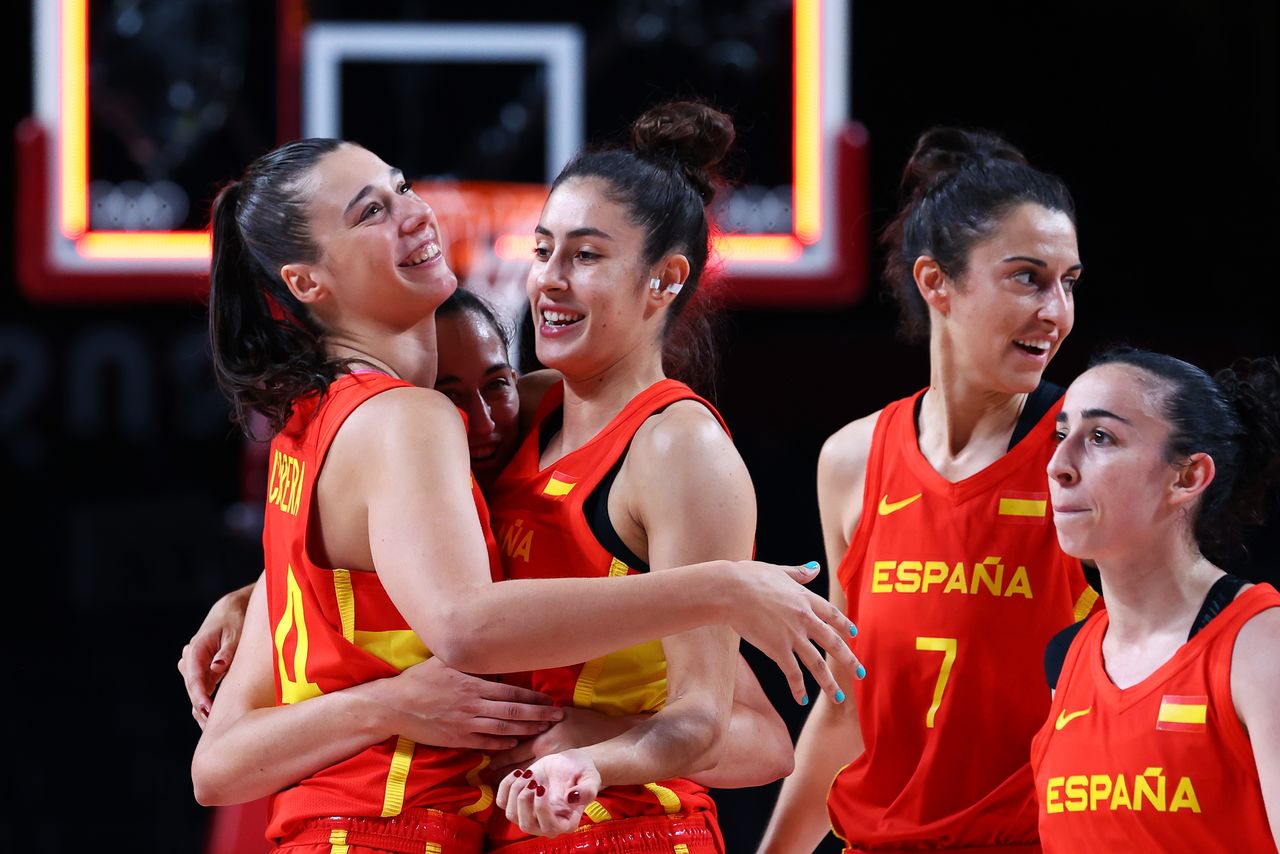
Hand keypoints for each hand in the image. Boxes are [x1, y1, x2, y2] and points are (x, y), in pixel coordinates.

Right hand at [178, 582, 253, 727]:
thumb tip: (216, 667)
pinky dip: (206, 704)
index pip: (194, 676)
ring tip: (214, 728)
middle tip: (213, 727)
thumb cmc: (235, 620)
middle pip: (193, 688)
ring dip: (202, 708)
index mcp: (196, 648)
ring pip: (195, 691)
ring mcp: (194, 667)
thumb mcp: (236, 633)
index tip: (206, 710)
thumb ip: (227, 651)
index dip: (199, 695)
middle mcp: (190, 659)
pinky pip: (201, 691)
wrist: (230, 611)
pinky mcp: (202, 673)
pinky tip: (212, 721)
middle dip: (201, 706)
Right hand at [372, 659, 564, 750]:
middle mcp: (473, 704)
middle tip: (557, 717)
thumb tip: (490, 648)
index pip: (511, 691)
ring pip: (503, 728)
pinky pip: (485, 742)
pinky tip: (515, 742)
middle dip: (538, 715)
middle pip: (513, 711)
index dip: (533, 697)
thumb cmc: (420, 679)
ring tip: (543, 731)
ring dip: (526, 730)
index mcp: (473, 684)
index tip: (549, 699)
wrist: (395, 705)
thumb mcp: (444, 661)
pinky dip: (502, 743)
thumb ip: (468, 658)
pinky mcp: (457, 738)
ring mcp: (465, 723)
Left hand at [487, 707, 637, 781]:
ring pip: (522, 779)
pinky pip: (535, 784)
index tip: (483, 759)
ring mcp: (551, 771)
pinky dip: (523, 787)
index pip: (510, 750)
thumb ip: (545, 714)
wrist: (612, 745)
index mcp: (542, 739)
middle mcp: (543, 758)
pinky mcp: (559, 779)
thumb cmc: (590, 725)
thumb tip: (526, 709)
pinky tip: (516, 788)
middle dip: (495, 773)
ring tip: (493, 783)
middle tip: (482, 775)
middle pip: (512, 768)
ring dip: (507, 782)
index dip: (494, 756)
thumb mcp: (566, 712)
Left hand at [496, 749, 601, 837]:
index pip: (549, 828)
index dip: (542, 810)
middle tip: (533, 780)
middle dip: (524, 801)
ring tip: (528, 774)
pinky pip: (501, 802)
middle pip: (525, 825)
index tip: (542, 788)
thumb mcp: (591, 778)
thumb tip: (572, 798)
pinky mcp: (517, 803)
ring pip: (511, 814)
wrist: (570, 764)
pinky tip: (518, 772)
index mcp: (566, 823)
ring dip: (515, 791)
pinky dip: (505, 786)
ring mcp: (530, 815)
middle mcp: (546, 824)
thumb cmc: (583, 773)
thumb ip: (587, 790)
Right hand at [725, 560, 863, 705]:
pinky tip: (802, 700)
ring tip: (838, 697)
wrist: (731, 590)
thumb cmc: (749, 577)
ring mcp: (793, 635)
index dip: (844, 626)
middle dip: (848, 660)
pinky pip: (792, 673)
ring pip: (817, 664)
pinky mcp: (777, 649)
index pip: (832, 615)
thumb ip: (798, 573)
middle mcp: (804, 618)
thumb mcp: (778, 570)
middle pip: (833, 643)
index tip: (853, 635)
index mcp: (805, 598)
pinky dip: (798, 688)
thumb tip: (816, 568)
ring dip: (829, 682)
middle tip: (860, 673)